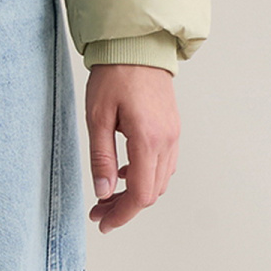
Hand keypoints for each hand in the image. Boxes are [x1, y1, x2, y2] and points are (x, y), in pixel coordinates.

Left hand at [85, 63, 178, 232]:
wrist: (137, 46)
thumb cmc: (115, 75)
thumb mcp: (98, 117)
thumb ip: (102, 158)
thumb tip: (104, 193)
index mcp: (148, 139)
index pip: (141, 194)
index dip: (122, 215)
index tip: (103, 223)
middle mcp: (167, 141)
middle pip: (151, 193)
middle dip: (125, 208)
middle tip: (98, 211)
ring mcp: (173, 136)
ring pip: (159, 181)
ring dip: (136, 194)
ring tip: (108, 195)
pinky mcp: (172, 129)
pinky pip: (163, 165)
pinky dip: (145, 176)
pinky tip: (124, 173)